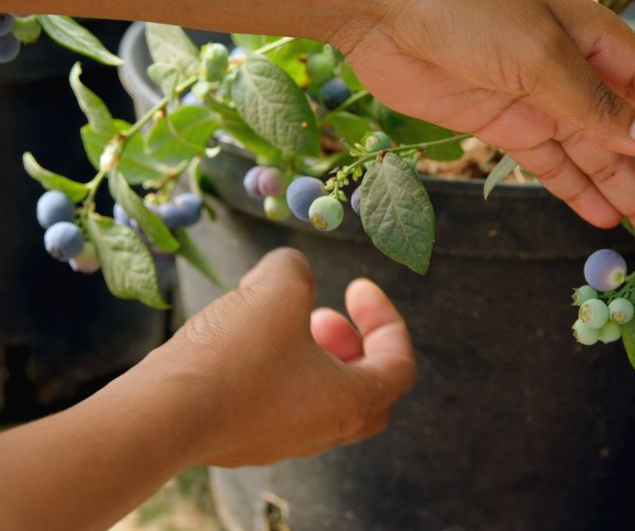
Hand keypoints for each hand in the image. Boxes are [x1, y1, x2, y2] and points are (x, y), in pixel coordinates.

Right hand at [144, 248, 415, 465]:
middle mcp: (324, 431)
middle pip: (366, 390)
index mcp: (352, 402)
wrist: (160, 416)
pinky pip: (278, 404)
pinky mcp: (244, 442)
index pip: (398, 363)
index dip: (384, 317)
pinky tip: (238, 339)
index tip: (357, 287)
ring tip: (275, 318)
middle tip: (323, 315)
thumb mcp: (277, 289)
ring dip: (310, 354)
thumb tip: (289, 270)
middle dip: (353, 345)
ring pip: (318, 396)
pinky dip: (275, 369)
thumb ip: (295, 268)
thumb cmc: (234, 357)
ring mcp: (283, 442)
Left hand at [333, 0, 634, 254]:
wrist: (379, 4)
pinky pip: (557, 167)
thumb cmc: (463, 7)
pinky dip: (582, 194)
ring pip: (605, 161)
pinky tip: (607, 222)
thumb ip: (594, 104)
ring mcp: (546, 104)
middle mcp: (582, 76)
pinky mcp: (509, 126)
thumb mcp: (538, 52)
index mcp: (602, 44)